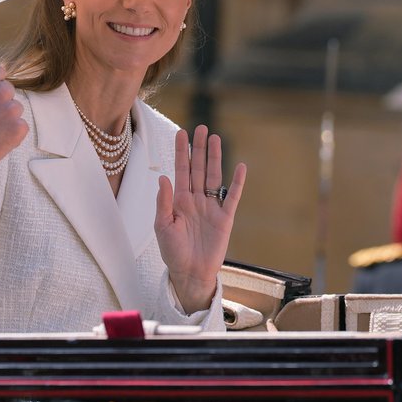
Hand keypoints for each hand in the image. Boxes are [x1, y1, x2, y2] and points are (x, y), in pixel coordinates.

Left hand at [154, 125, 245, 312]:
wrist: (190, 273)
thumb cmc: (172, 251)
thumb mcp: (162, 226)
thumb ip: (163, 202)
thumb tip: (163, 177)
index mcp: (178, 200)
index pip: (181, 169)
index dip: (182, 151)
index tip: (181, 132)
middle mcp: (195, 199)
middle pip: (198, 167)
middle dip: (199, 148)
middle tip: (202, 128)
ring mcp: (211, 206)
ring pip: (213, 176)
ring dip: (215, 158)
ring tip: (216, 138)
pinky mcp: (225, 218)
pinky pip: (231, 196)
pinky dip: (236, 182)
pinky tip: (240, 166)